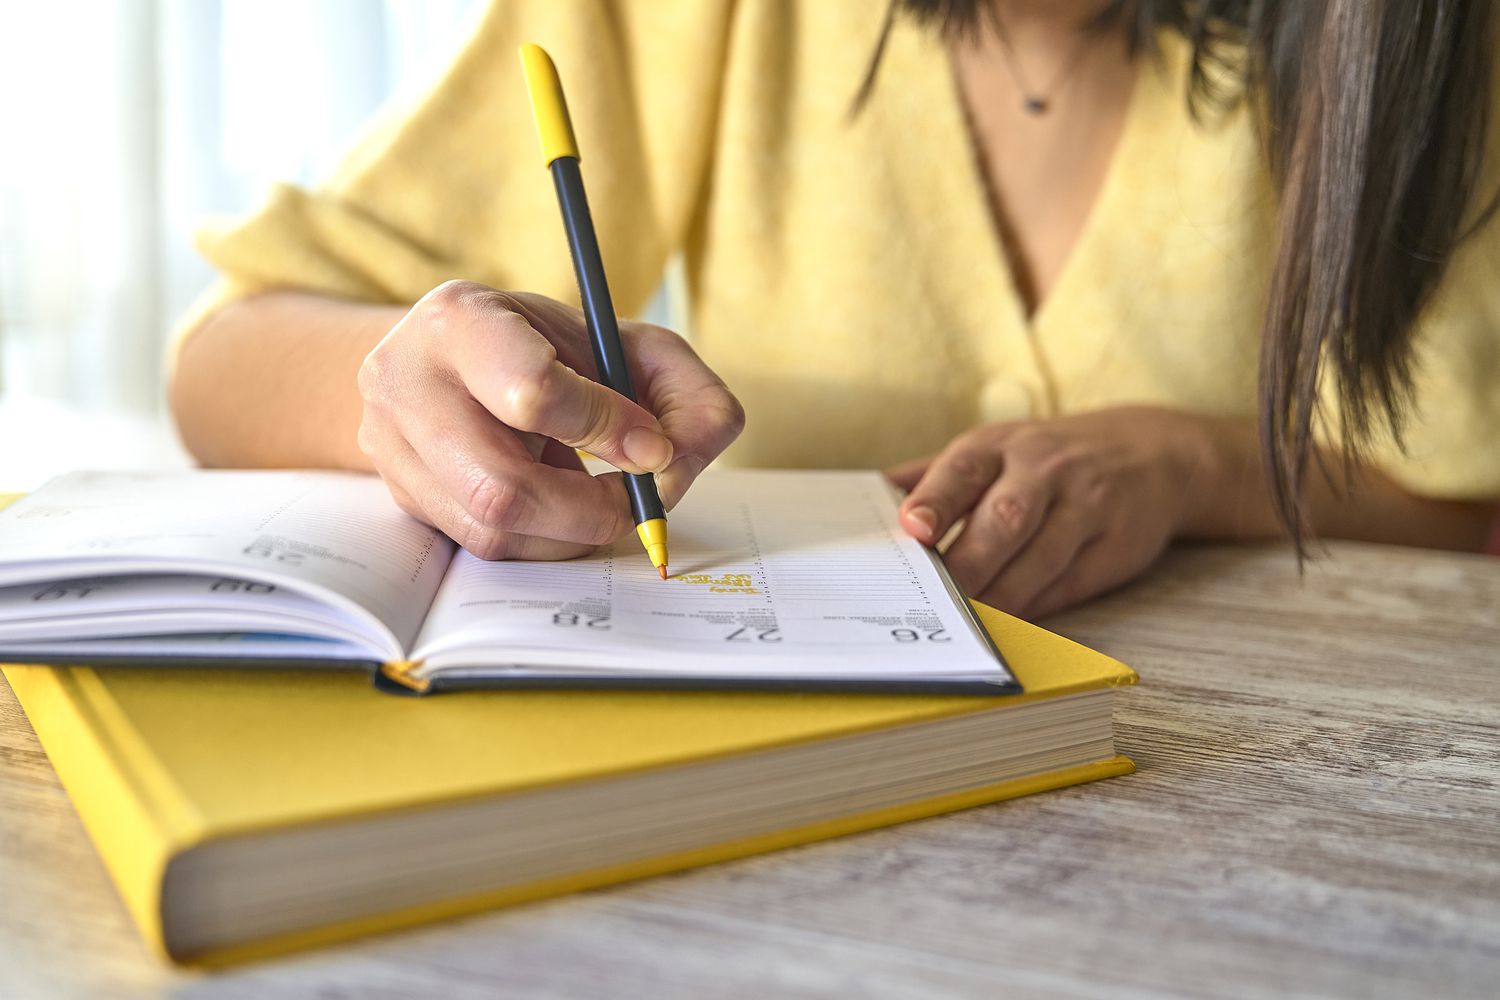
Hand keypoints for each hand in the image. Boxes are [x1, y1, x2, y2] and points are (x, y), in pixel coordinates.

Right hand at [357, 280, 743, 558]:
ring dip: (568, 530)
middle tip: (635, 500)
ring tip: (592, 492)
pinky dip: (541, 537)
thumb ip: (682, 389)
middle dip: (592, 510)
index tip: (652, 446)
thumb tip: (682, 458)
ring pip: (493, 530)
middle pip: (504, 487)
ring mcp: (392, 447)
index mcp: (460, 320)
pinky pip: (484, 546)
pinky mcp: (402, 498)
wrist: (443, 359)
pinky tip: (555, 501)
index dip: (608, 429)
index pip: (533, 392)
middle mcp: (407, 383)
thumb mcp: (622, 343)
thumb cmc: (543, 348)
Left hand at [886, 407, 1209, 617]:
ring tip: (968, 625)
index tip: (912, 529)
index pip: (961, 471)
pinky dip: (1038, 608)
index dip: (935, 500)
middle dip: (968, 562)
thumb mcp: (992, 449)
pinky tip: (1011, 626)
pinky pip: (1071, 583)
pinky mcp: (1116, 545)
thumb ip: (930, 478)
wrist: (1151, 454)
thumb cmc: (1044, 460)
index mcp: (999, 446)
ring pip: (1041, 557)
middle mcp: (1044, 471)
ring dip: (1002, 596)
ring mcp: (1085, 507)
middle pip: (1004, 518)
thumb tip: (861, 504)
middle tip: (936, 600)